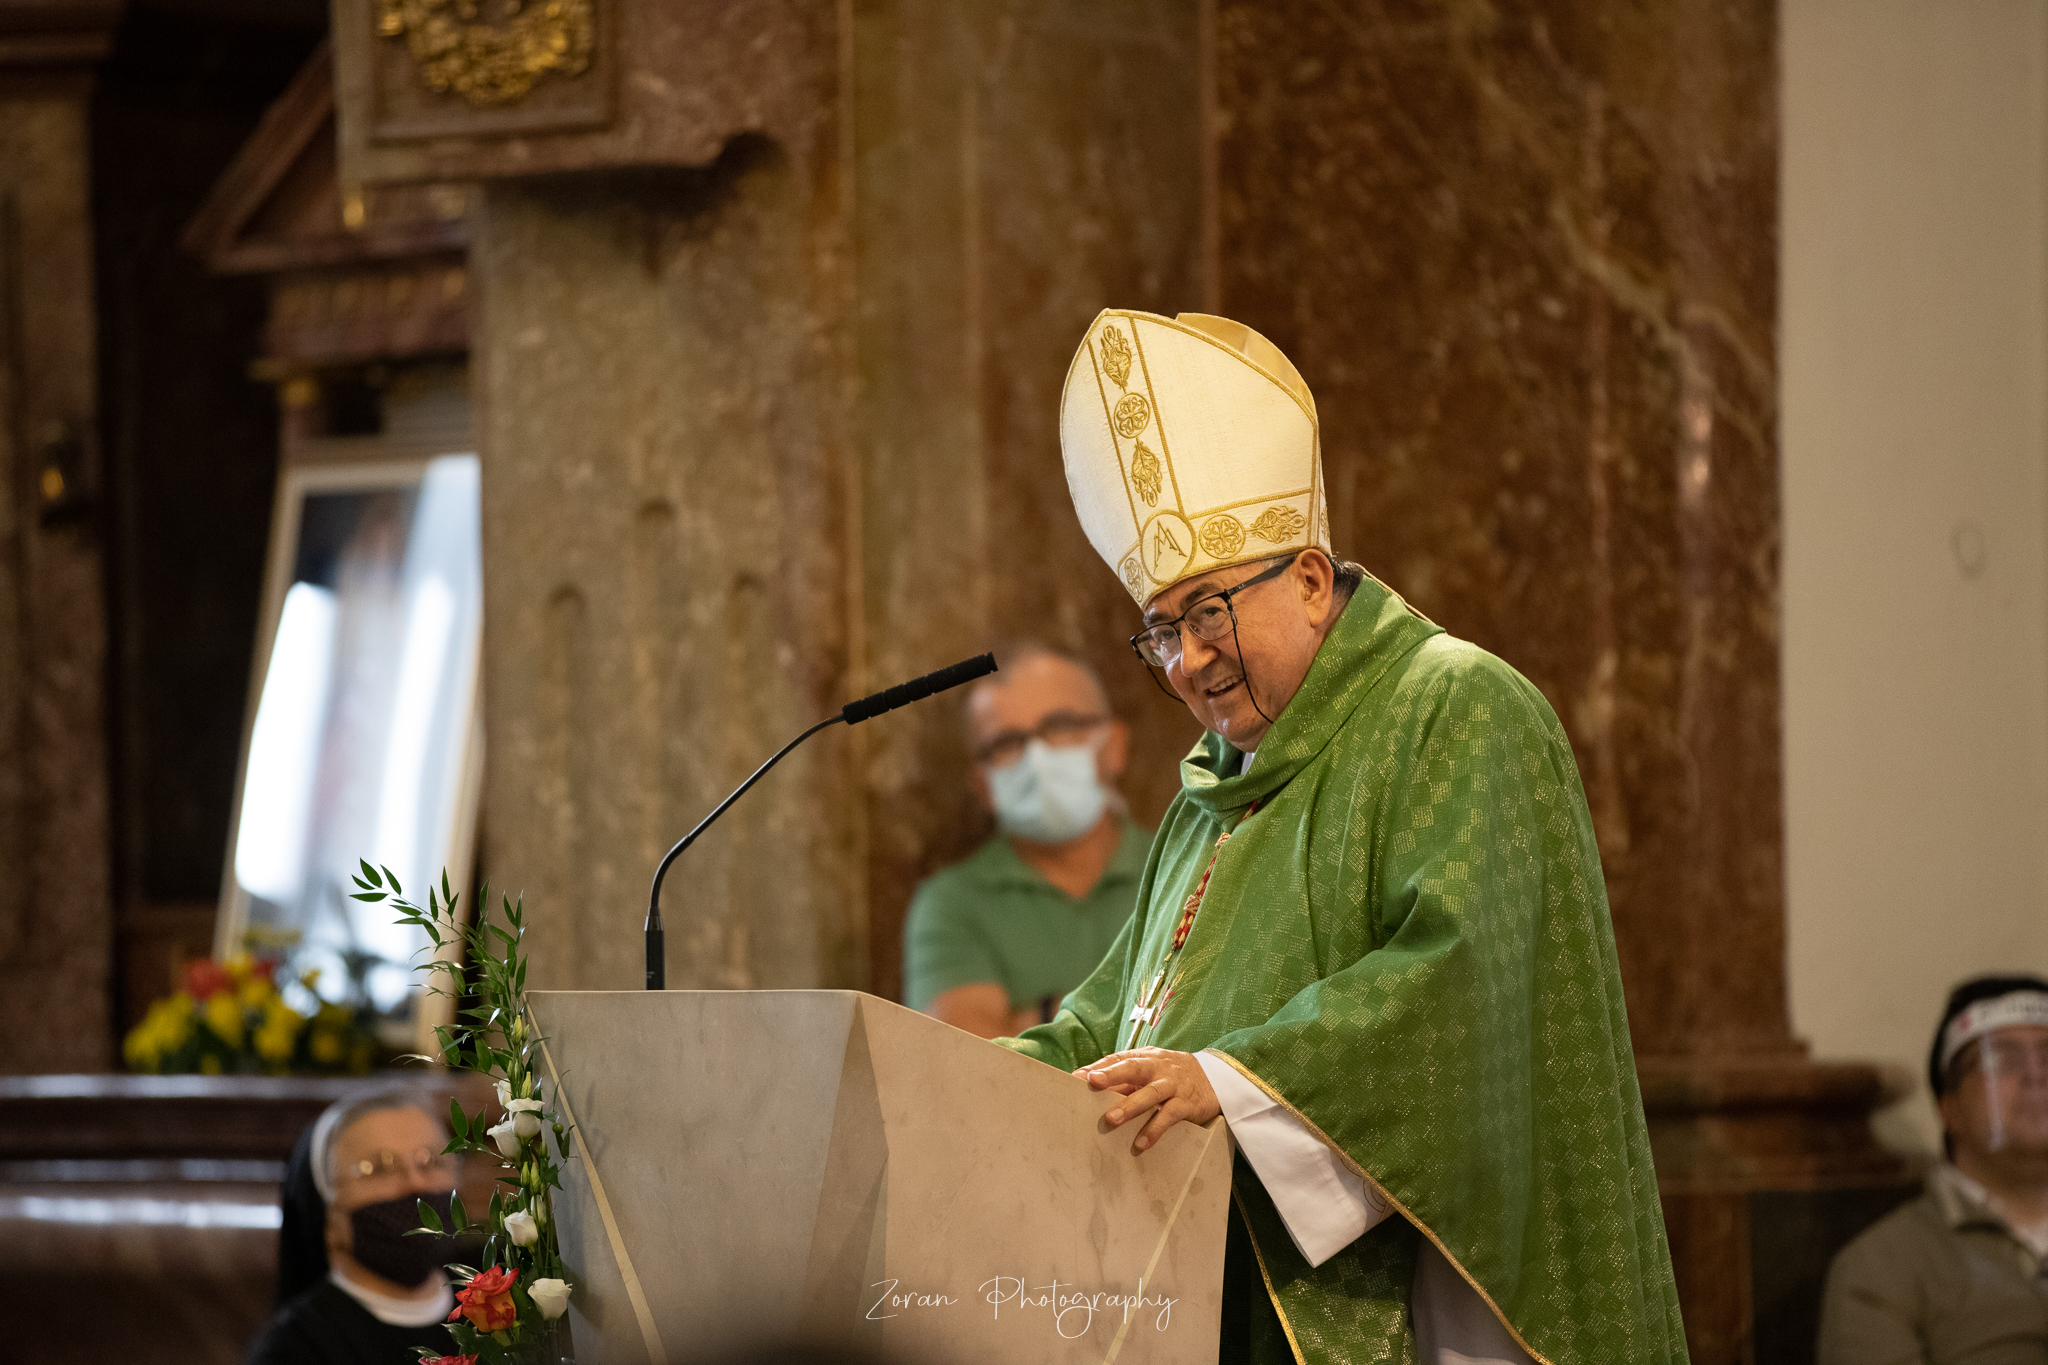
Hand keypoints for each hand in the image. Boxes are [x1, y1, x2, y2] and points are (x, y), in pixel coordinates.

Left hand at [1074, 1048, 1219, 1151]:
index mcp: (1146, 1058)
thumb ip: (1125, 1077)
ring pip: (1151, 1093)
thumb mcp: (1151, 1070)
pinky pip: (1169, 1116)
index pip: (1120, 1059)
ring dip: (1131, 1106)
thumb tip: (1089, 1084)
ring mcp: (1174, 1085)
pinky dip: (1155, 1129)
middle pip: (1134, 1067)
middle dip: (1113, 1074)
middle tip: (1093, 1082)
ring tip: (1111, 1119)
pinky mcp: (1187, 1104)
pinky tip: (1140, 1143)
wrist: (1216, 1079)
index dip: (1100, 1066)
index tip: (1078, 1076)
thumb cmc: (1171, 1076)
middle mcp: (1159, 1068)